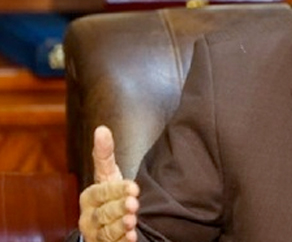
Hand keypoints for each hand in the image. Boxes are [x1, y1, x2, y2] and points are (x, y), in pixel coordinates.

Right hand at [79, 125, 139, 241]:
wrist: (108, 220)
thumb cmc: (109, 193)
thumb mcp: (108, 174)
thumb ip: (105, 154)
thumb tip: (102, 128)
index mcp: (89, 197)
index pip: (101, 192)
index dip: (116, 190)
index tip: (134, 187)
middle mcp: (89, 217)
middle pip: (103, 213)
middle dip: (118, 208)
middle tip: (133, 204)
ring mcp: (96, 233)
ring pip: (106, 231)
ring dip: (119, 227)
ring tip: (133, 221)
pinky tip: (131, 238)